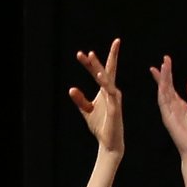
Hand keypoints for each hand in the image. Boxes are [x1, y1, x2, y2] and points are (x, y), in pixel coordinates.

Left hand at [68, 39, 123, 155]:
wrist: (109, 143)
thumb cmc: (100, 127)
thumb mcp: (87, 111)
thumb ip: (80, 100)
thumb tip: (71, 89)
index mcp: (105, 91)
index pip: (98, 72)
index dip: (89, 63)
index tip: (79, 53)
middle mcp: (112, 91)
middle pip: (108, 70)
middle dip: (107, 56)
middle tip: (110, 42)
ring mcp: (114, 98)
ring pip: (107, 78)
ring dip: (99, 67)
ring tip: (91, 55)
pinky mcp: (115, 106)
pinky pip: (110, 91)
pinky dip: (105, 83)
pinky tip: (99, 75)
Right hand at [151, 56, 186, 159]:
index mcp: (180, 106)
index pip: (171, 87)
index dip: (168, 75)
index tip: (165, 62)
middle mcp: (173, 108)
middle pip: (166, 87)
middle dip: (164, 73)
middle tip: (164, 59)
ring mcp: (169, 112)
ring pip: (163, 92)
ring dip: (163, 79)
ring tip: (163, 65)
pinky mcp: (168, 118)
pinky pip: (163, 102)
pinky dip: (162, 92)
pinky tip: (162, 82)